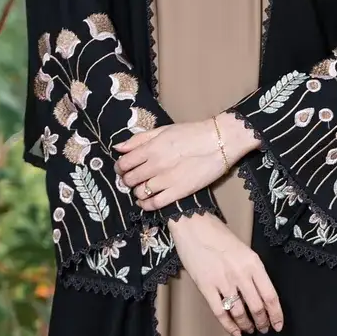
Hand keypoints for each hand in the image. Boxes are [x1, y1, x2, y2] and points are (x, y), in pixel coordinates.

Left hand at [115, 112, 257, 211]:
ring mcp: (166, 180)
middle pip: (130, 179)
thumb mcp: (163, 130)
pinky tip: (146, 201)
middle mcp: (155, 165)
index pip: (124, 163)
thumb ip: (139, 139)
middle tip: (132, 179)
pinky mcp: (178, 192)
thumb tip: (118, 147)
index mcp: (151, 148)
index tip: (123, 168)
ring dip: (137, 192)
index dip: (120, 167)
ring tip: (142, 188)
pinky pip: (154, 204)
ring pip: (139, 193)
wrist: (219, 142)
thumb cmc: (192, 133)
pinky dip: (146, 205)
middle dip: (127, 180)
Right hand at [167, 212, 282, 335]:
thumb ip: (253, 270)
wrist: (194, 225)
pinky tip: (235, 332)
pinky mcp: (206, 287)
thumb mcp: (244, 250)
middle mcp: (241, 274)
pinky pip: (220, 312)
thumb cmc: (219, 236)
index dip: (276, 314)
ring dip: (247, 325)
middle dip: (262, 322)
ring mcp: (223, 281)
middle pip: (257, 307)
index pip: (270, 295)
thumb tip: (260, 293)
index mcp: (254, 264)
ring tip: (249, 330)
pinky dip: (229, 326)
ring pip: (240, 312)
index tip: (278, 325)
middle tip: (263, 329)